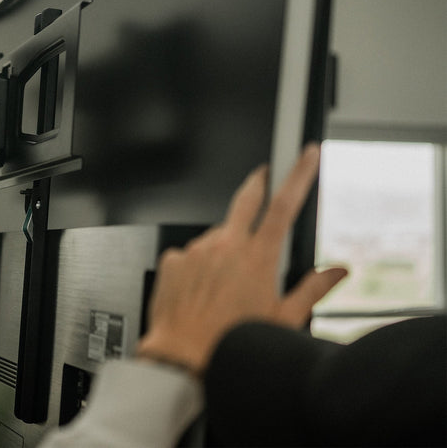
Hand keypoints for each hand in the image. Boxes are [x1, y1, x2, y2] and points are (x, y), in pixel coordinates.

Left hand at [136, 144, 346, 375]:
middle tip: (263, 176)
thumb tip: (337, 272)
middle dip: (258, 182)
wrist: (182, 356)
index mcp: (257, 257)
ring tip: (223, 285)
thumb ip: (312, 289)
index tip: (304, 154)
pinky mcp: (173, 259)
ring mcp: (196, 250)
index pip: (284, 204)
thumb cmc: (230, 341)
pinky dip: (197, 265)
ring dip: (224, 247)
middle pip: (246, 199)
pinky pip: (190, 254)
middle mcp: (225, 245)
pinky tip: (200, 289)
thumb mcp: (283, 319)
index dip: (298, 174)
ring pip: (216, 236)